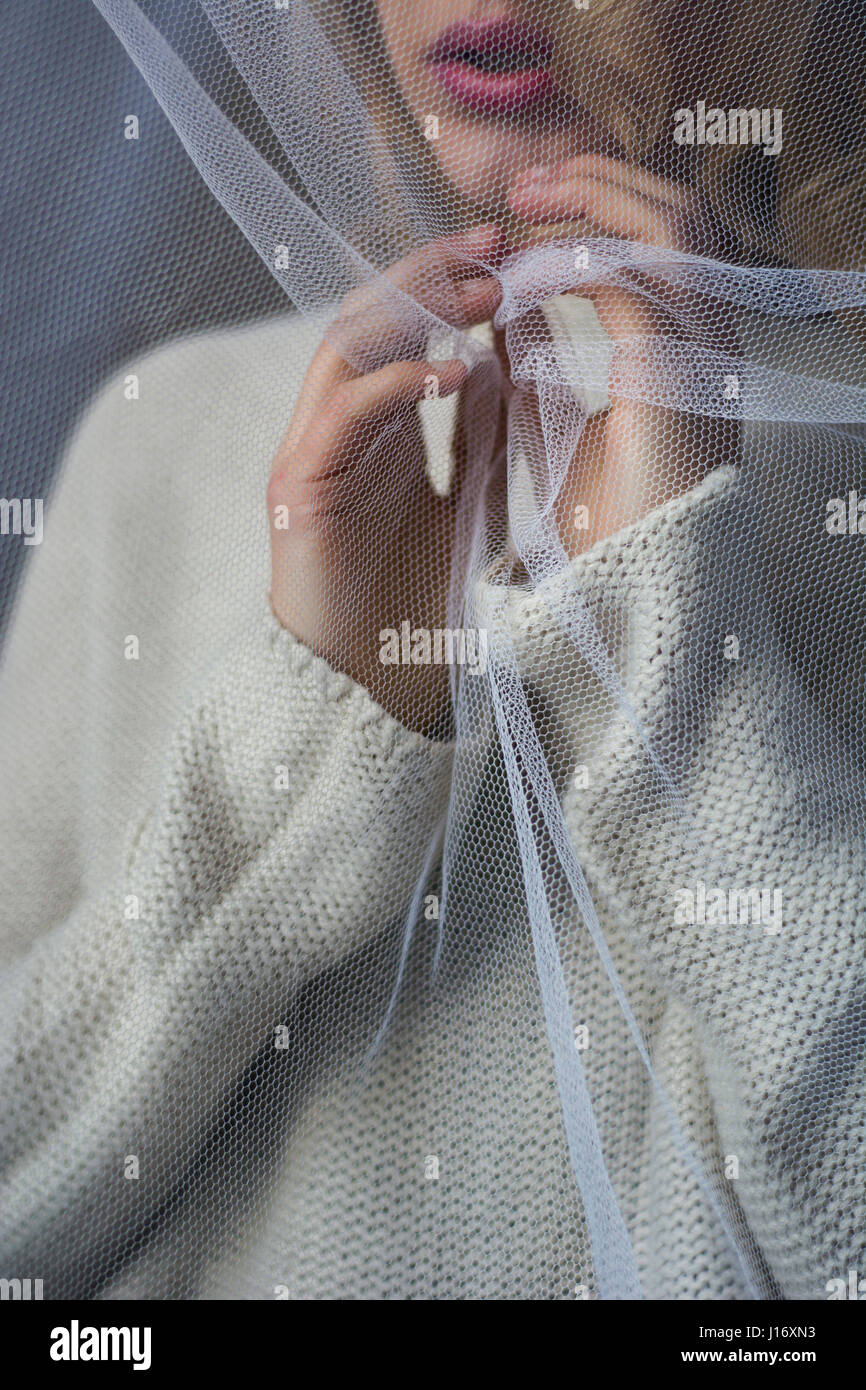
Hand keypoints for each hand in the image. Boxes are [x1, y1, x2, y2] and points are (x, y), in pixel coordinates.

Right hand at [268, 226, 504, 732]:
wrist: (371, 693)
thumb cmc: (420, 612)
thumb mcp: (470, 506)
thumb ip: (480, 441)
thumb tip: (500, 365)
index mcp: (379, 430)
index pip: (406, 328)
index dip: (455, 285)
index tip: (519, 255)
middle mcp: (338, 429)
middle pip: (372, 318)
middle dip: (435, 274)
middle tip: (499, 245)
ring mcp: (313, 453)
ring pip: (349, 345)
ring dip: (415, 309)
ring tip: (484, 290)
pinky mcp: (298, 487)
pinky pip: (343, 412)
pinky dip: (396, 382)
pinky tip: (454, 370)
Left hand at [508, 155, 736, 554]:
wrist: (633, 589)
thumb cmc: (605, 526)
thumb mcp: (556, 427)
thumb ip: (535, 365)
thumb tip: (501, 309)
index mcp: (690, 348)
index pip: (664, 241)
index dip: (599, 211)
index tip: (526, 213)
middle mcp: (710, 337)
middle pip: (678, 211)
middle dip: (597, 182)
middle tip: (520, 186)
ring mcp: (703, 350)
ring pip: (668, 226)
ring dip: (591, 202)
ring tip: (522, 203)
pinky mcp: (673, 372)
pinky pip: (626, 282)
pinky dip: (569, 265)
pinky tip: (520, 274)